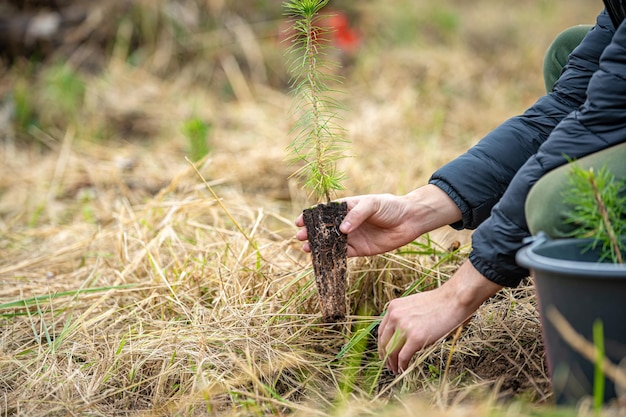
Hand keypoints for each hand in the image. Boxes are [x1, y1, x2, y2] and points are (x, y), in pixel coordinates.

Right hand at [295, 185, 461, 256]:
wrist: (409, 220)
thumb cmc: (390, 206)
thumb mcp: (372, 204)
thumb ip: (356, 215)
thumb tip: (342, 229)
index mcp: (346, 207)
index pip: (324, 212)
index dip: (311, 216)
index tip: (299, 221)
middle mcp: (347, 222)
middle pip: (324, 229)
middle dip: (311, 232)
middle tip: (300, 237)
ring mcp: (352, 236)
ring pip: (331, 243)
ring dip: (318, 246)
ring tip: (307, 249)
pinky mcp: (360, 250)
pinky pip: (343, 254)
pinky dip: (333, 257)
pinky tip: (323, 258)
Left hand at [377, 260, 502, 373]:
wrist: (453, 300)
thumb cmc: (439, 303)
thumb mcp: (413, 305)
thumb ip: (404, 316)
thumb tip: (401, 332)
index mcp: (393, 308)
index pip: (381, 331)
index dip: (382, 345)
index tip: (385, 353)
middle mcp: (395, 316)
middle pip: (384, 342)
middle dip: (385, 356)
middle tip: (389, 365)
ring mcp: (404, 327)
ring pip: (391, 351)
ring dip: (392, 363)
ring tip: (396, 370)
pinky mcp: (415, 338)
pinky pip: (403, 357)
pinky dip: (402, 366)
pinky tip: (403, 370)